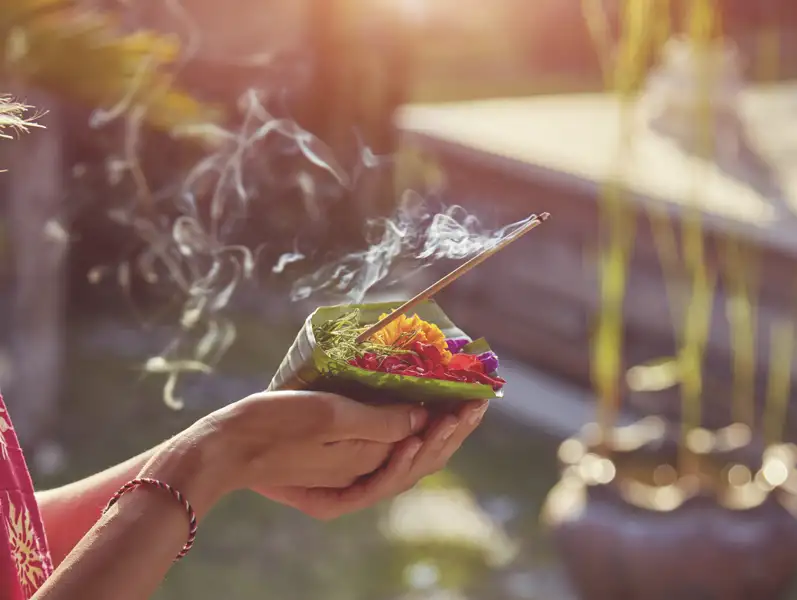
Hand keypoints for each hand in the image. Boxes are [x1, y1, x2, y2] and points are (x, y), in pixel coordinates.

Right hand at [261, 400, 488, 520]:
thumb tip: (425, 419)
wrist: (224, 447)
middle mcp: (361, 475)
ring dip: (432, 435)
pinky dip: (404, 441)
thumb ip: (380, 422)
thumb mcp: (330, 416)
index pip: (423, 450)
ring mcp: (346, 474)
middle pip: (420, 459)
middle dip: (451, 430)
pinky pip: (380, 457)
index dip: (451, 425)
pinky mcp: (332, 466)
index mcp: (365, 466)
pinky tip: (414, 424)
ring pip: (403, 459)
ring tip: (456, 410)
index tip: (474, 399)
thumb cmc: (273, 425)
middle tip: (477, 402)